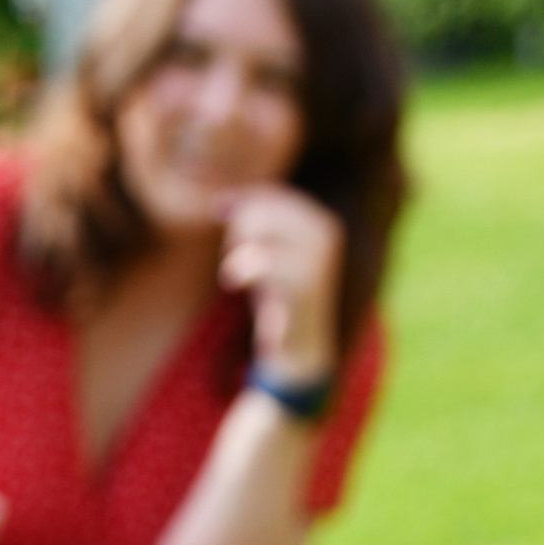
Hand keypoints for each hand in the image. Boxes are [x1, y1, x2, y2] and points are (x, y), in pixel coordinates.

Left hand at [217, 187, 342, 382]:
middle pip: (263, 208)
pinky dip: (239, 269)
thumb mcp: (268, 253)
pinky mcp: (303, 284)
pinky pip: (261, 260)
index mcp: (320, 222)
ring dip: (237, 250)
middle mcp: (325, 234)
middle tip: (235, 256)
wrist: (300, 349)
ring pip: (257, 229)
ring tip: (236, 272)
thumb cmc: (282, 297)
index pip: (274, 194)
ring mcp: (317, 258)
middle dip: (239, 228)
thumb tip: (219, 203)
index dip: (242, 199)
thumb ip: (252, 224)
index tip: (218, 210)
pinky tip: (233, 283)